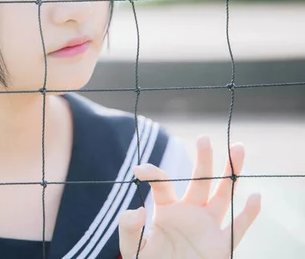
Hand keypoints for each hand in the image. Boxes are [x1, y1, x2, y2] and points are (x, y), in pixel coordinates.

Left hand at [118, 136, 260, 258]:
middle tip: (203, 138)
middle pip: (199, 181)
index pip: (162, 185)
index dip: (152, 174)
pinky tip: (255, 196)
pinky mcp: (221, 245)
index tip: (139, 169)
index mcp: (166, 209)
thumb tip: (138, 211)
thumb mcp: (132, 247)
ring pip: (223, 195)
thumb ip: (129, 227)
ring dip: (231, 173)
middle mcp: (189, 212)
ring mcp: (207, 226)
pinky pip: (238, 227)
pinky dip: (248, 213)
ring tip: (237, 148)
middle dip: (203, 160)